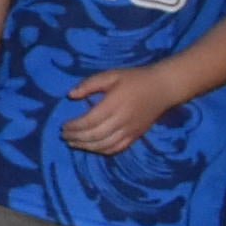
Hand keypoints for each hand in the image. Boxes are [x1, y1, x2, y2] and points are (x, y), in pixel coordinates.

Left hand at [62, 66, 176, 154]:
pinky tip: (92, 148)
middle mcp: (122, 120)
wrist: (163, 88)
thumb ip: (89, 84)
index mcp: (114, 104)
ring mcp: (130, 130)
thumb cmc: (134, 79)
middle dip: (76, 138)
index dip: (74, 126)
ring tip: (73, 143)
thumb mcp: (111, 75)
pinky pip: (117, 148)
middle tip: (64, 136)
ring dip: (87, 147)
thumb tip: (70, 95)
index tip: (63, 126)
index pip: (89, 121)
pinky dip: (102, 150)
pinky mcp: (136, 136)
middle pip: (95, 135)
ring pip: (105, 145)